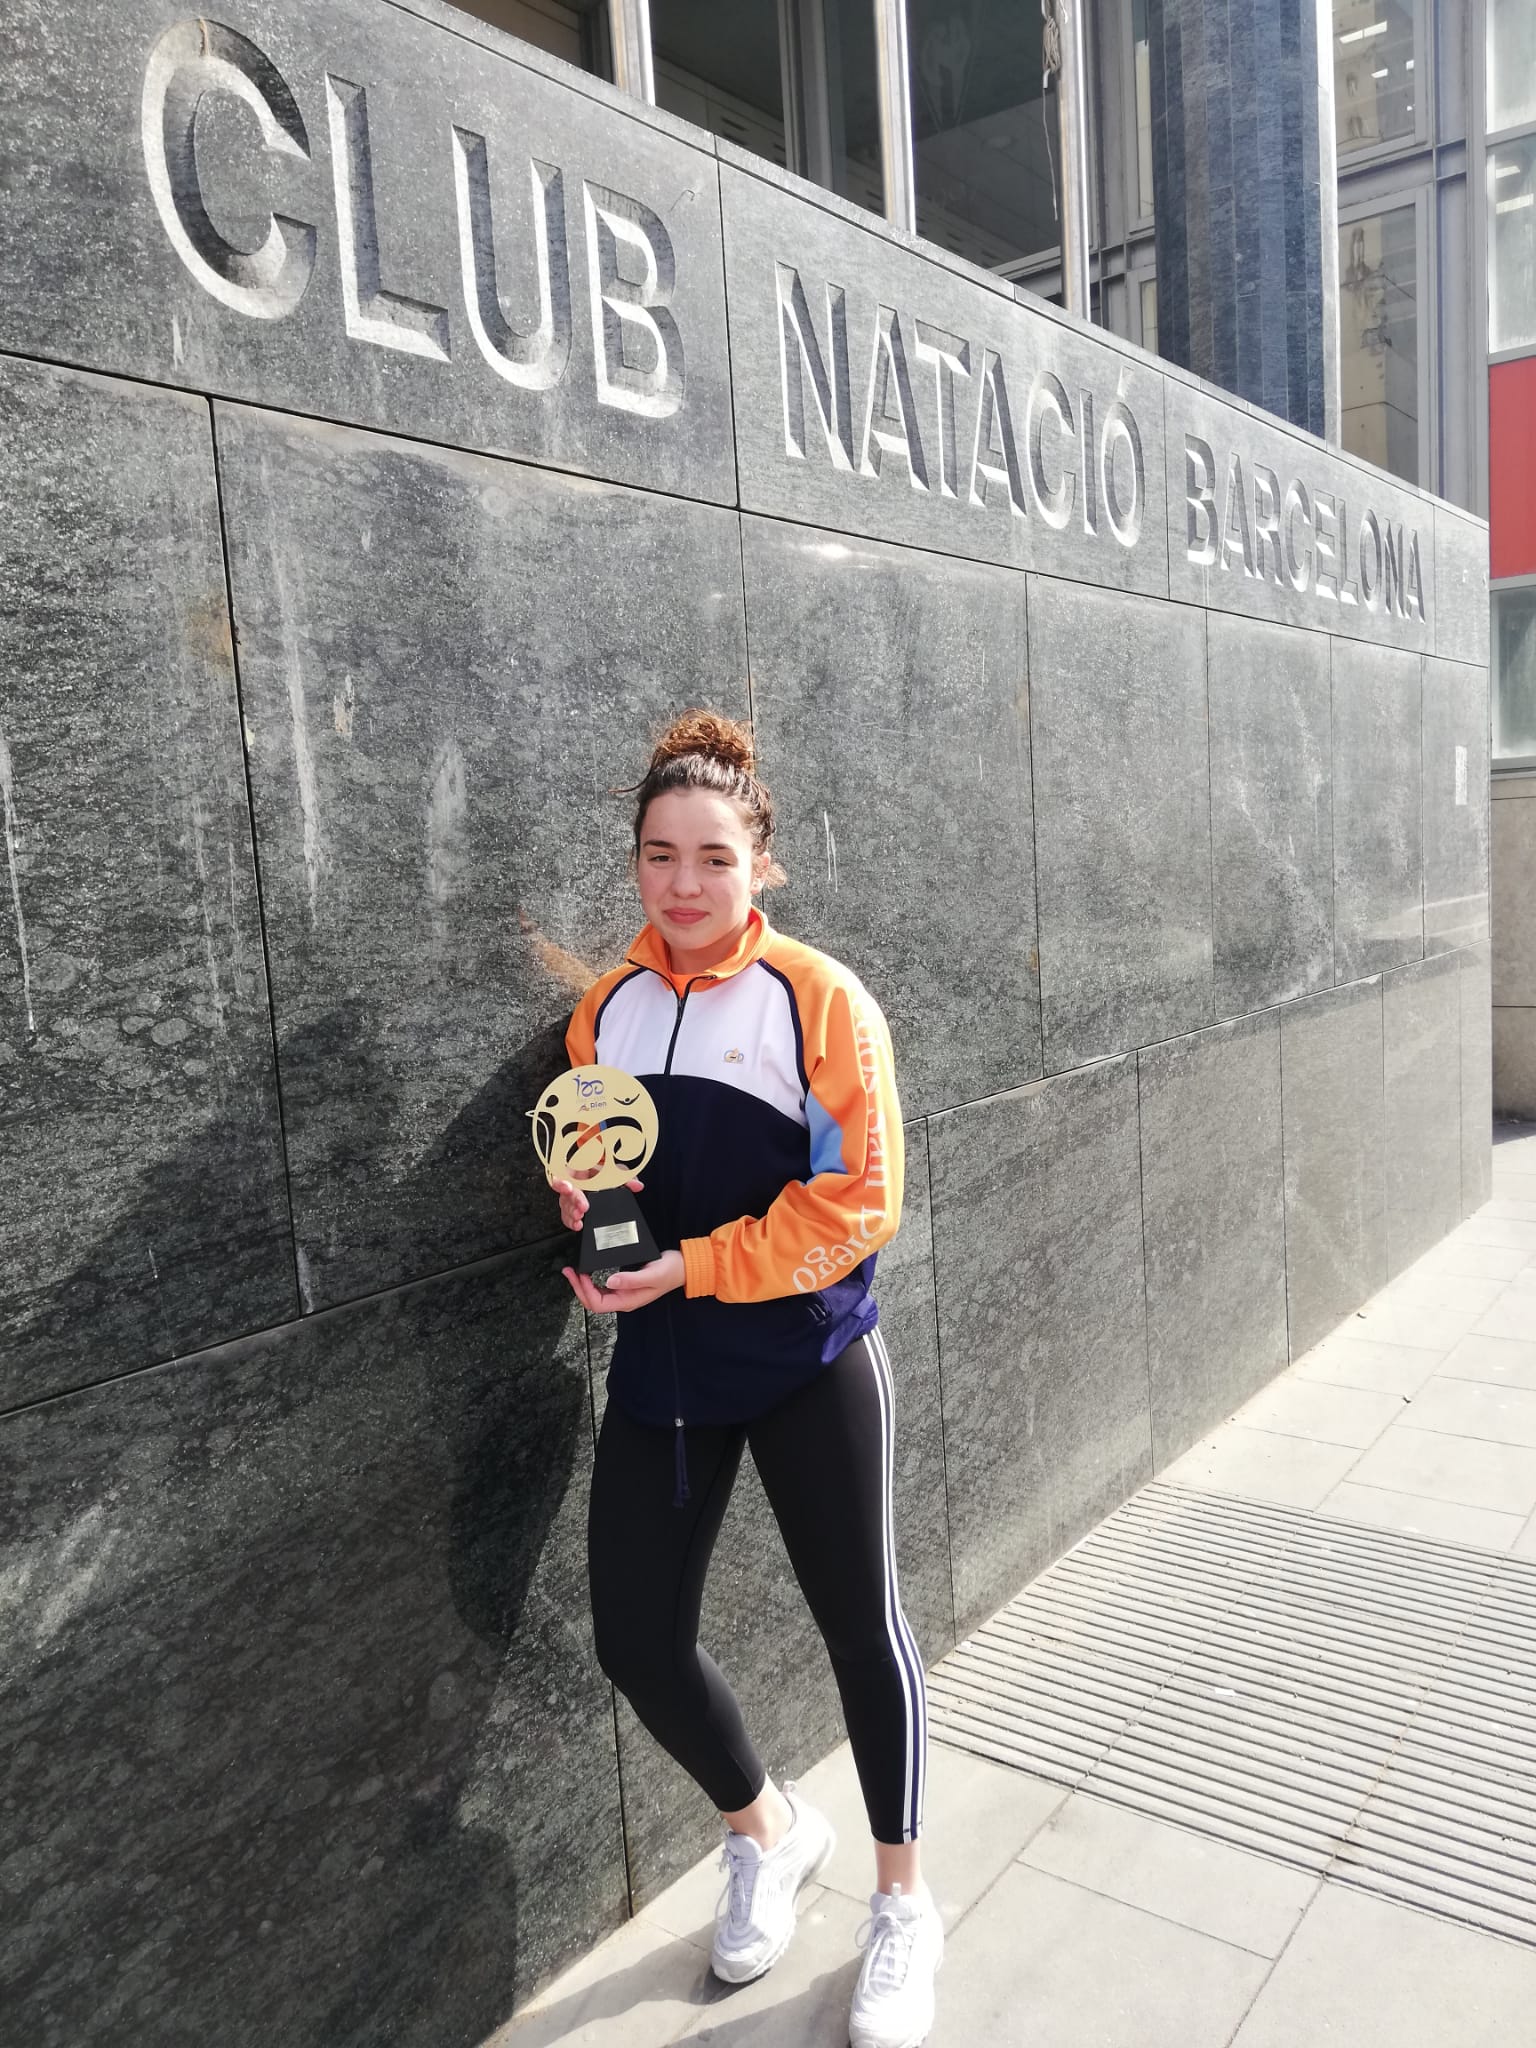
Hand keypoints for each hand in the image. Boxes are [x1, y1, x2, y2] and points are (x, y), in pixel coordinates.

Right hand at [550, 1175, 643, 1233]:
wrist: (602, 1176)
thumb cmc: (603, 1171)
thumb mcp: (615, 1171)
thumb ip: (626, 1177)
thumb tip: (637, 1186)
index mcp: (579, 1170)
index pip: (565, 1174)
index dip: (563, 1181)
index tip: (568, 1188)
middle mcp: (573, 1184)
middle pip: (566, 1194)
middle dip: (574, 1202)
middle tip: (582, 1208)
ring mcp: (572, 1198)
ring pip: (566, 1207)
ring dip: (572, 1214)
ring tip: (579, 1219)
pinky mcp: (574, 1209)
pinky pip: (569, 1216)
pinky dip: (572, 1222)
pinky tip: (578, 1225)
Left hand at [562, 1249, 684, 1313]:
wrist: (683, 1268)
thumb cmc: (669, 1271)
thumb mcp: (651, 1274)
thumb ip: (631, 1279)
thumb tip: (609, 1282)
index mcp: (628, 1301)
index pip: (597, 1303)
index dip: (584, 1291)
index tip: (580, 1274)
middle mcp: (623, 1300)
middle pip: (592, 1301)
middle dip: (578, 1288)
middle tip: (569, 1271)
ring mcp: (623, 1294)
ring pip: (595, 1296)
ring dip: (582, 1285)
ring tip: (574, 1271)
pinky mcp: (624, 1286)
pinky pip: (602, 1288)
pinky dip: (591, 1281)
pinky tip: (588, 1272)